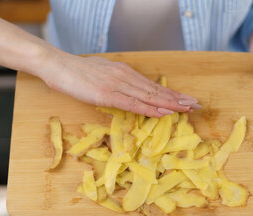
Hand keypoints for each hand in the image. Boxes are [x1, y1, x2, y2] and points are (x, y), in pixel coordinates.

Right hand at [39, 52, 199, 116]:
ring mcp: (117, 85)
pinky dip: (150, 109)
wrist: (57, 65)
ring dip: (169, 104)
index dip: (171, 94)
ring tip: (187, 109)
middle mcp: (125, 77)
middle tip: (196, 105)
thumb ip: (114, 83)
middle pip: (155, 91)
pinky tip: (162, 113)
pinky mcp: (107, 94)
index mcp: (124, 72)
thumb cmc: (75, 72)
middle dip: (177, 99)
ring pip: (149, 97)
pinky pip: (133, 104)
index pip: (152, 86)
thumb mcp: (100, 75)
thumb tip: (124, 92)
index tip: (186, 99)